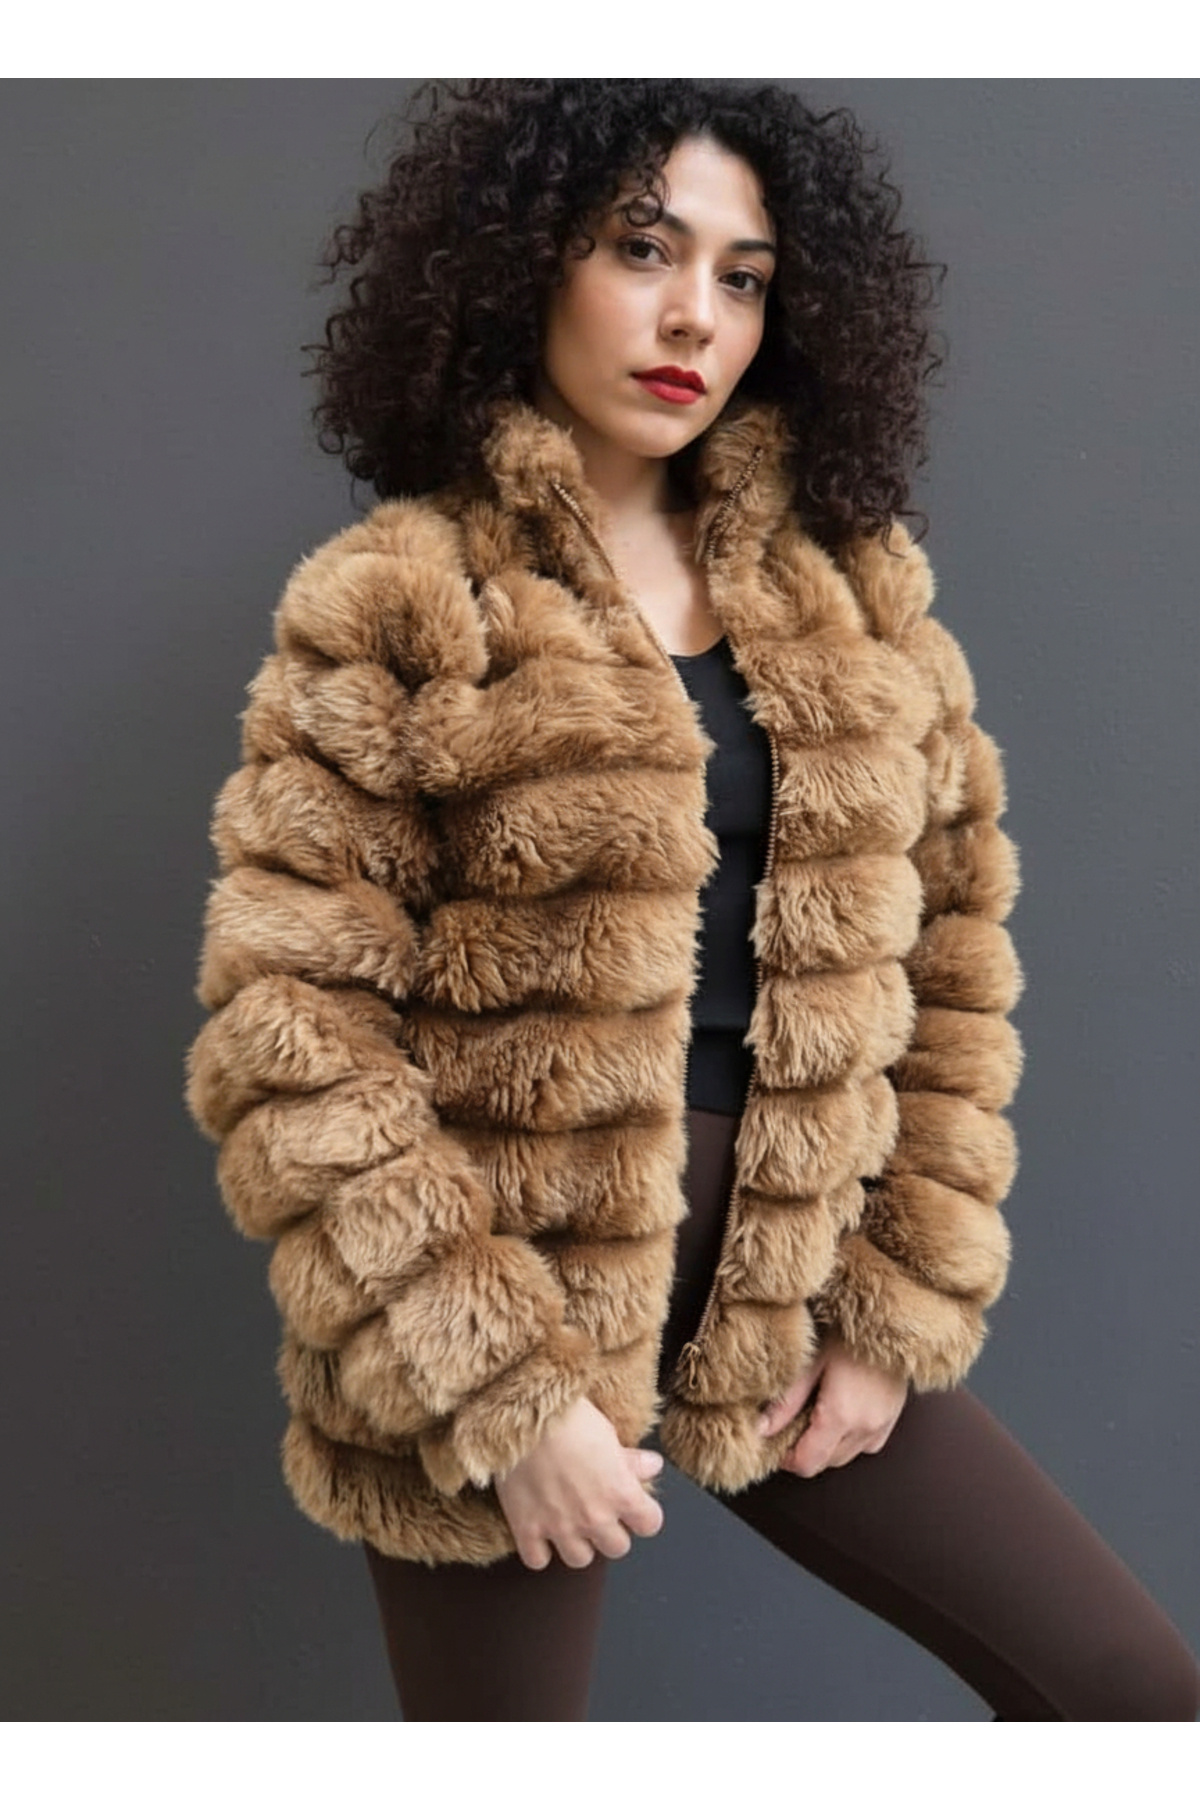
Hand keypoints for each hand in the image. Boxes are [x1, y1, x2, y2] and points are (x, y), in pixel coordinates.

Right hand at [494, 1395, 664, 1569]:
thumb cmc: (569, 1418)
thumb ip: (631, 1460)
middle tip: (599, 1513)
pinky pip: (537, 1560)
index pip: (650, 1524)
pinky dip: (538, 1549)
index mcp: (621, 1493)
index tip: (634, 1508)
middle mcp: (595, 1517)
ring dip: (577, 1544)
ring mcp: (560, 1526)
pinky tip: (539, 1529)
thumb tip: (653, 1466)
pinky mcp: (526, 1528)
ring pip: (580, 1559)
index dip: (643, 1515)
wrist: (524, 1414)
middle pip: (617, 1548)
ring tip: (569, 1523)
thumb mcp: (608, 1434)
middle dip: (610, 1532)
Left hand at [757, 1339, 907, 1477]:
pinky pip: (866, 1446)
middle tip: (793, 1422)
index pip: (808, 1464)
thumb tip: (761, 1429)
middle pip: (825, 1463)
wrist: (888, 1319)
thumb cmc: (848, 1332)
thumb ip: (786, 1402)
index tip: (776, 1440)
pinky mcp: (892, 1420)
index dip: (787, 1459)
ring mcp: (881, 1426)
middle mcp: (864, 1428)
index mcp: (840, 1416)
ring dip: (827, 1446)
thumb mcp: (810, 1362)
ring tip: (816, 1414)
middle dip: (805, 1450)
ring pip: (845, 1457)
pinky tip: (841, 1414)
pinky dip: (849, 1440)